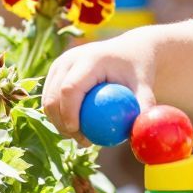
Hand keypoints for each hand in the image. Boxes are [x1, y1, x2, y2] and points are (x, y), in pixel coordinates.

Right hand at [42, 34, 161, 139]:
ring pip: (47, 99)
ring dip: (58, 122)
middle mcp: (70, 58)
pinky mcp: (56, 70)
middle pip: (53, 96)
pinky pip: (50, 98)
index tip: (79, 133)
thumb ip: (144, 106)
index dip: (69, 113)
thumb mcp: (144, 86)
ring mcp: (60, 63)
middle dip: (62, 123)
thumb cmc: (137, 70)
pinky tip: (77, 128)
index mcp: (90, 59)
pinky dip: (59, 115)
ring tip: (82, 137)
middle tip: (83, 141)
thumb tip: (140, 132)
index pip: (70, 89)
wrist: (127, 51)